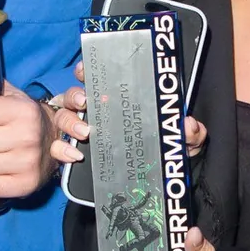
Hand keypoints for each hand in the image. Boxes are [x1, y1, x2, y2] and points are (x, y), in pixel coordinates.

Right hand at [54, 62, 206, 161]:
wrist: (156, 181)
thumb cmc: (165, 149)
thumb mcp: (182, 141)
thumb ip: (191, 134)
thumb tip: (189, 124)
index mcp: (115, 100)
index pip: (95, 78)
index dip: (87, 70)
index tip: (87, 68)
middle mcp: (93, 111)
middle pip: (72, 95)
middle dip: (75, 94)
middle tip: (86, 102)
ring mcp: (80, 131)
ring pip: (63, 118)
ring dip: (70, 121)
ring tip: (85, 132)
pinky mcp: (72, 153)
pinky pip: (58, 147)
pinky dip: (61, 149)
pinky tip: (74, 155)